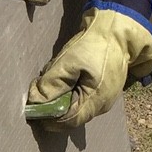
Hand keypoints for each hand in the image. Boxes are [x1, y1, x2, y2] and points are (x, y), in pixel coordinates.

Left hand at [25, 6, 151, 128]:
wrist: (118, 29)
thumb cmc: (95, 44)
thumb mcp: (69, 61)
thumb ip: (52, 84)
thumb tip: (35, 103)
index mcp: (96, 101)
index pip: (67, 121)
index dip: (48, 116)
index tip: (34, 103)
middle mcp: (102, 105)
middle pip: (71, 116)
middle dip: (53, 105)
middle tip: (41, 87)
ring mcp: (105, 99)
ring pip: (76, 107)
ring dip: (60, 98)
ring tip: (53, 78)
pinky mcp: (103, 91)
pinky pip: (82, 98)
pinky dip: (69, 91)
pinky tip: (66, 77)